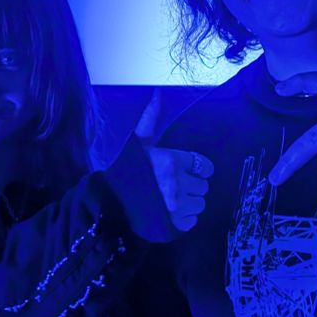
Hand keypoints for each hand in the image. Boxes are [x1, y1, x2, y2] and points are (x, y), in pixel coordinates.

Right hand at [135, 89, 213, 230]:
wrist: (110, 201)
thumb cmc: (127, 169)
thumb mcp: (139, 142)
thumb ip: (151, 119)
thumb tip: (158, 93)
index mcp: (172, 161)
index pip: (205, 166)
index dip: (198, 168)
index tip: (187, 169)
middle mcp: (178, 183)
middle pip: (204, 186)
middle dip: (193, 184)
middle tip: (176, 183)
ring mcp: (177, 206)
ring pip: (200, 204)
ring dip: (190, 201)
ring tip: (174, 198)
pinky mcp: (174, 224)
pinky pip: (192, 221)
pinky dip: (185, 218)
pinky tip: (172, 211)